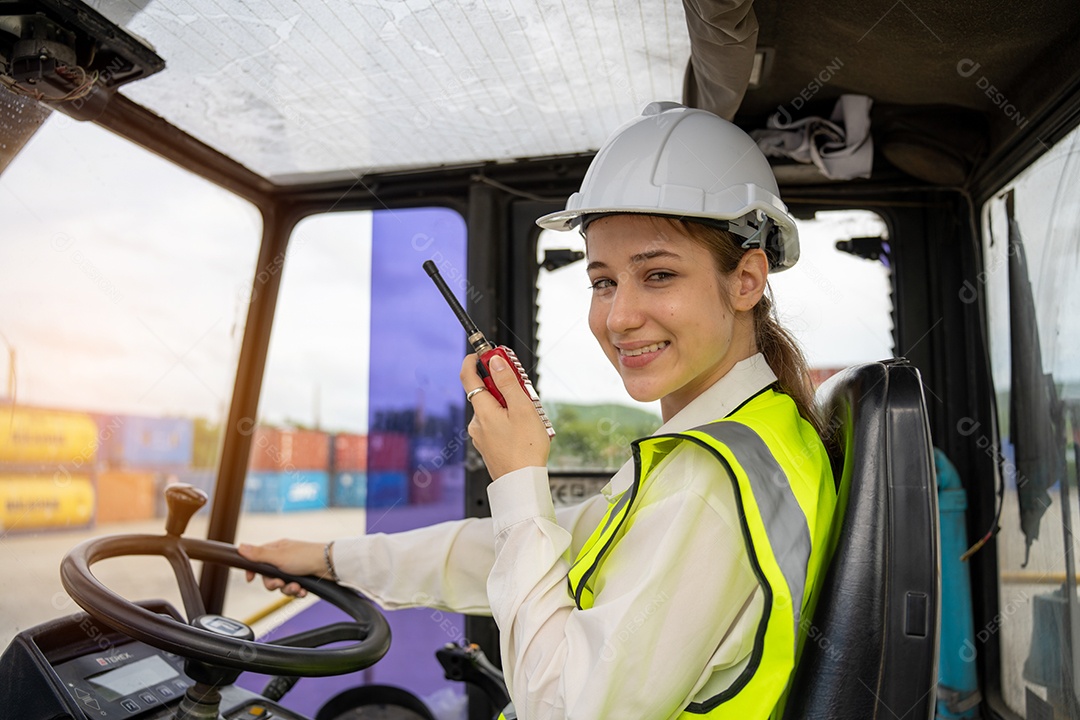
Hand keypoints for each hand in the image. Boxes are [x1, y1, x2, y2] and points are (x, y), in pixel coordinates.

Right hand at [238, 539, 328, 597]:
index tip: (250, 579)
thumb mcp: (278, 557)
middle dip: (274, 584)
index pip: (257, 559)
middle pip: (269, 577)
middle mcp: (284, 558)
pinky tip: (303, 591)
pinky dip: (297, 592)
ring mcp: (294, 569)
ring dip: (288, 590)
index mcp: (277, 549)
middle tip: (281, 583)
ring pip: (281, 585)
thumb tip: (240, 547)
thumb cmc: (306, 557)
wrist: (330, 565)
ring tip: (297, 587)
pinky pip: (293, 589)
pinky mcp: (303, 578)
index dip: (253, 570)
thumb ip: (258, 555)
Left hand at [461, 353, 549, 479]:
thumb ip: (508, 382)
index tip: (486, 352)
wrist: (522, 484)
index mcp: (483, 410)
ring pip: (493, 409)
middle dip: (504, 386)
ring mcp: (481, 435)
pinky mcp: (488, 446)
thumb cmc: (525, 450)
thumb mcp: (522, 409)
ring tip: (531, 415)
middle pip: (486, 392)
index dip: (474, 360)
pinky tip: (525, 429)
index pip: (468, 376)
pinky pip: (496, 423)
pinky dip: (509, 419)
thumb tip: (495, 361)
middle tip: (524, 388)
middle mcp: (477, 422)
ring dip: (509, 404)